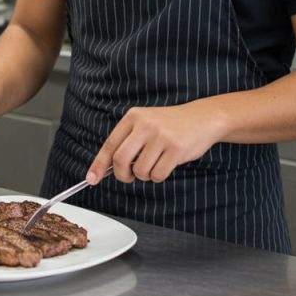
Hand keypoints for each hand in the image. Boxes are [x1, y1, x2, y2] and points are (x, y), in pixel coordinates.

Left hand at [86, 103, 226, 184]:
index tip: (92, 179)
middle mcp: (145, 124)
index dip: (99, 164)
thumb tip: (108, 166)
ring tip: (155, 164)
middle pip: (121, 160)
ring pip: (140, 170)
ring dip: (146, 175)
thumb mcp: (146, 123)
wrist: (203, 117)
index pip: (110, 144)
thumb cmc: (171, 125)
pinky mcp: (176, 148)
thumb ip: (129, 140)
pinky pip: (158, 174)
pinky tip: (167, 164)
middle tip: (130, 177)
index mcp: (133, 117)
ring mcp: (161, 136)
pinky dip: (159, 176)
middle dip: (123, 175)